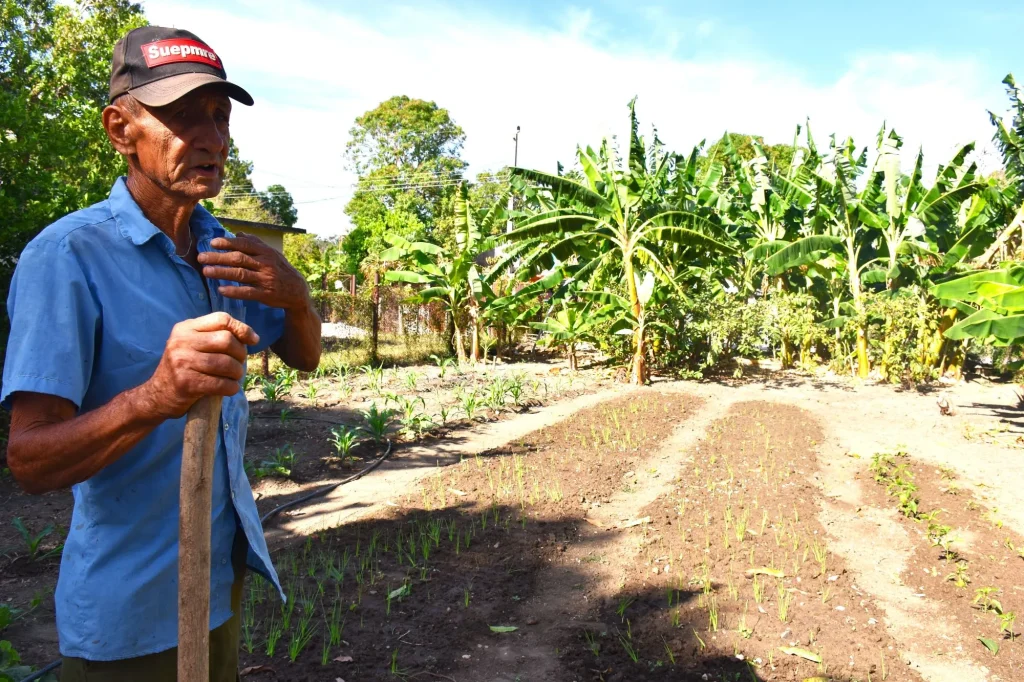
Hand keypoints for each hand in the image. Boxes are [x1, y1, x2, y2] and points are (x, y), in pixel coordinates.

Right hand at [139, 312, 258, 419]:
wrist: (157, 395)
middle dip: (241, 354)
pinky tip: (230, 388)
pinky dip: (231, 388)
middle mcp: (182, 342)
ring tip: (235, 377)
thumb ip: (214, 336)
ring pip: (226, 363)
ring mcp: (182, 362)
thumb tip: (250, 337)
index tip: (253, 340)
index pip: (221, 319)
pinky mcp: (187, 383)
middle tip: (239, 364)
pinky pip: (221, 384)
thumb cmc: (183, 368)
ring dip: (237, 373)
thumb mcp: (192, 345)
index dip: (242, 329)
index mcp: (185, 328)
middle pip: (226, 340)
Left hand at [198, 233, 309, 310]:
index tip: (212, 243)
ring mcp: (265, 279)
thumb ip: (255, 243)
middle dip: (218, 257)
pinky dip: (233, 291)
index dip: (228, 243)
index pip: (244, 244)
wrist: (297, 290)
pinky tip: (221, 289)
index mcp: (266, 252)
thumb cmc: (280, 269)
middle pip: (238, 258)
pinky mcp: (265, 294)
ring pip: (240, 274)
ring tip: (206, 271)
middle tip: (201, 257)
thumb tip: (238, 233)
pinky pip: (247, 292)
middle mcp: (266, 264)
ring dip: (221, 272)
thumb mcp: (272, 253)